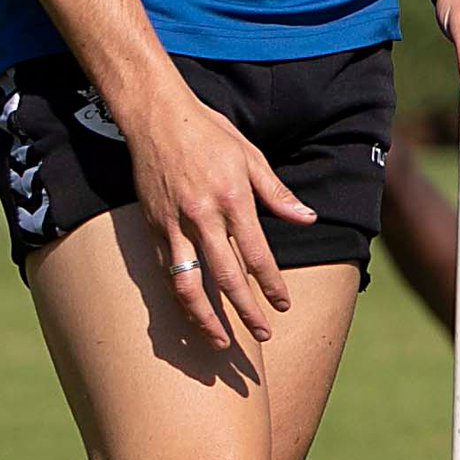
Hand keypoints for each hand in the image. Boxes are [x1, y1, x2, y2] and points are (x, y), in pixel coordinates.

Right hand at [122, 84, 316, 351]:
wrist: (156, 116)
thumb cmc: (209, 133)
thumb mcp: (252, 157)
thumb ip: (278, 194)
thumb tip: (308, 219)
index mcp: (232, 200)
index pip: (257, 254)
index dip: (271, 284)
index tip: (283, 305)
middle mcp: (201, 217)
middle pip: (225, 277)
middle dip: (245, 311)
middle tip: (261, 336)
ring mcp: (172, 224)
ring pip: (187, 283)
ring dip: (204, 318)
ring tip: (220, 342)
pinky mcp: (151, 226)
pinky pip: (164, 270)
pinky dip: (178, 296)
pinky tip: (191, 313)